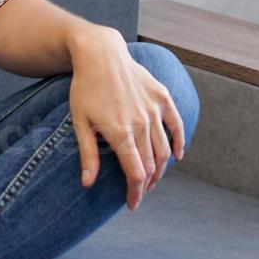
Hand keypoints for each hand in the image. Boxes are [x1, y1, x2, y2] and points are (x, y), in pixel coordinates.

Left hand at [67, 29, 185, 210]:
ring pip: (164, 149)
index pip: (136, 173)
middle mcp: (142, 123)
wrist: (101, 53)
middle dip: (146, 184)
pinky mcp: (162, 97)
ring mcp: (155, 110)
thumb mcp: (80, 122)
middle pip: (152, 165)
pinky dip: (179, 142)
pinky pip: (176, 125)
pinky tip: (177, 155)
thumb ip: (88, 155)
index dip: (136, 193)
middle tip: (139, 193)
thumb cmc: (85, 88)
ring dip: (161, 169)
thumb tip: (88, 184)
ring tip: (152, 179)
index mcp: (121, 133)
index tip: (132, 204)